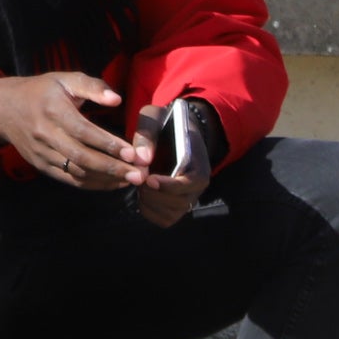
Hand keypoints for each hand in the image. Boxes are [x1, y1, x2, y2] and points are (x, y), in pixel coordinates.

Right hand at [0, 71, 150, 189]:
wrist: (4, 109)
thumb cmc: (41, 91)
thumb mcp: (65, 79)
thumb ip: (92, 86)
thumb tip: (116, 99)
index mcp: (53, 110)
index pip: (84, 132)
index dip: (109, 144)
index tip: (133, 153)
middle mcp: (46, 134)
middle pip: (82, 157)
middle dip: (113, 168)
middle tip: (139, 174)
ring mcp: (42, 153)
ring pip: (76, 172)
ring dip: (106, 179)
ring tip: (130, 180)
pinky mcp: (41, 166)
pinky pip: (68, 179)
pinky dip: (92, 184)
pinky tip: (111, 183)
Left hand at [129, 102, 209, 227]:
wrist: (172, 132)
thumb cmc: (165, 124)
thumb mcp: (154, 118)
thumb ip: (147, 134)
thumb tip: (142, 160)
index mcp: (199, 164)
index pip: (190, 184)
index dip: (169, 186)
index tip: (149, 179)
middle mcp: (197, 186)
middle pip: (179, 203)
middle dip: (154, 194)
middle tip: (138, 178)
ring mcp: (188, 198)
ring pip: (170, 214)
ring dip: (150, 202)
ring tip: (140, 183)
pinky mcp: (176, 207)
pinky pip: (163, 219)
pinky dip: (148, 210)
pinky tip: (143, 193)